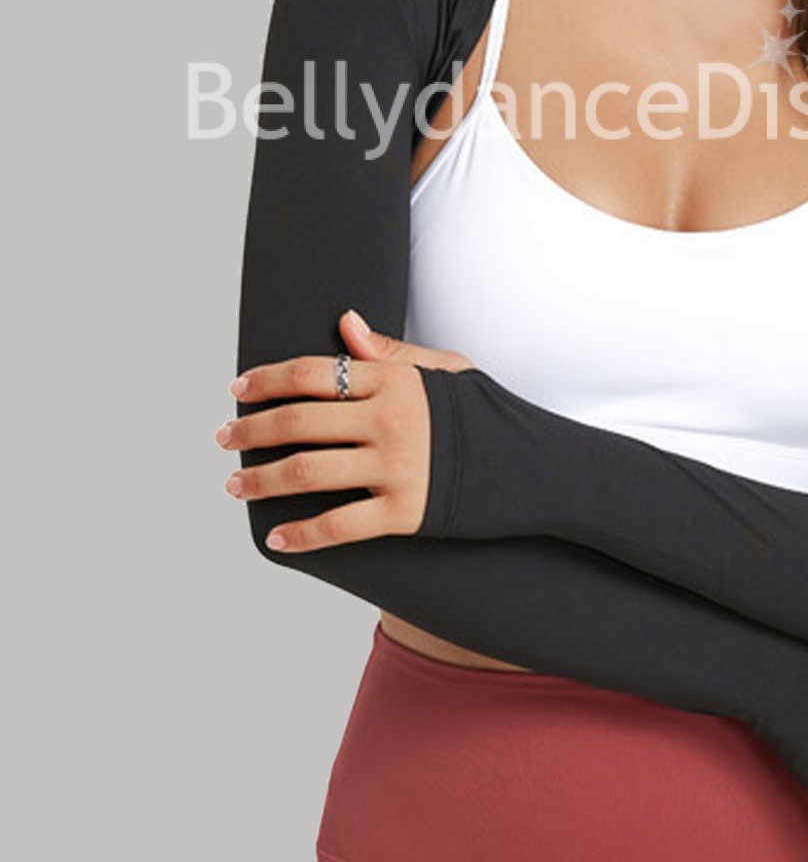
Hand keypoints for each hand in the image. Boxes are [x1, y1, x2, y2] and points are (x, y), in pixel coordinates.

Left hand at [217, 310, 475, 551]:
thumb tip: (344, 323)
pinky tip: (275, 538)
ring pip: (307, 472)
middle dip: (251, 430)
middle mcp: (390, 421)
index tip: (238, 389)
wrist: (529, 467)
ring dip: (261, 480)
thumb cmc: (483, 413)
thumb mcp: (444, 369)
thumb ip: (389, 351)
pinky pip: (339, 525)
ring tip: (235, 484)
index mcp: (394, 381)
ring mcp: (396, 467)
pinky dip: (301, 536)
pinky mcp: (405, 512)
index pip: (313, 373)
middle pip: (299, 422)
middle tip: (224, 439)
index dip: (268, 379)